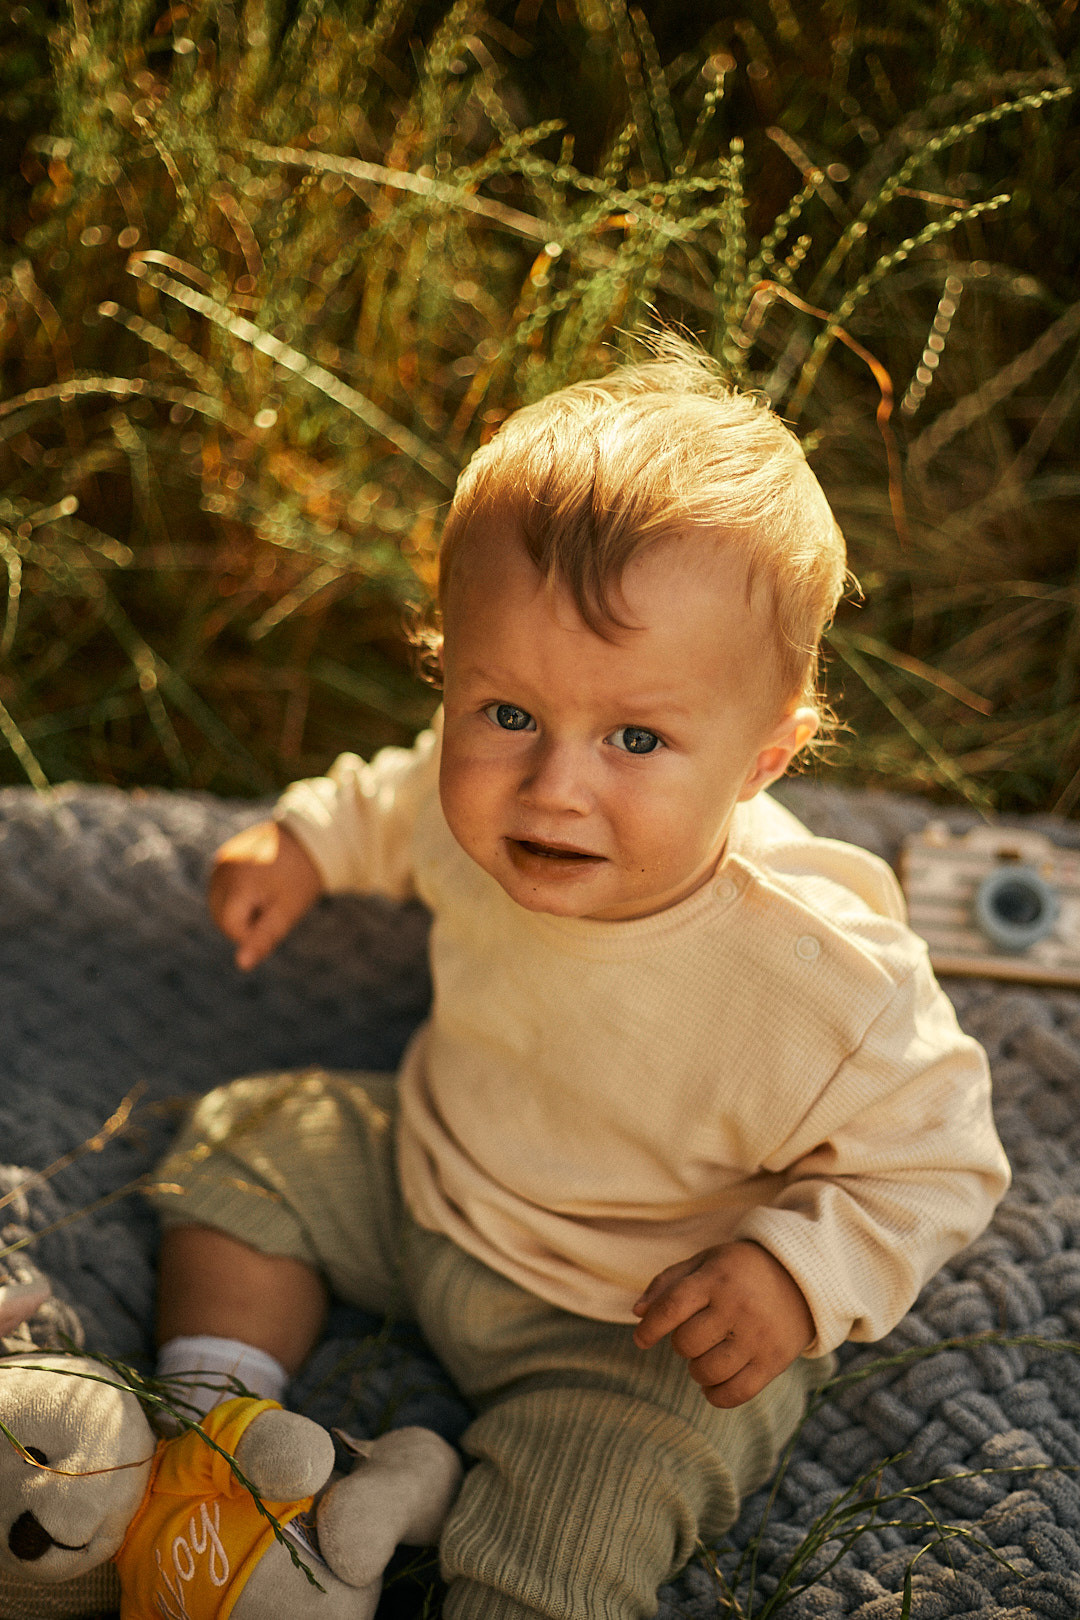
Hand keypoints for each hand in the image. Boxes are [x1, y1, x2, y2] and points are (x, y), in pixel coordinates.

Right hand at [208, 820, 322, 969]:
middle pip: (221, 917)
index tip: (276, 916)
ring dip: (241, 909)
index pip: (232, 928)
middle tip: (273, 904)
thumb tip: (241, 965)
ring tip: (267, 892)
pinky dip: (238, 895)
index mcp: (236, 885)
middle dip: (246, 921)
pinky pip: (223, 889)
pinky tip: (260, 884)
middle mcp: (221, 872)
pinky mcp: (222, 858)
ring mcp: (220, 863)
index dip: (254, 931)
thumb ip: (262, 938)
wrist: (308, 838)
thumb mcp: (286, 911)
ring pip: (220, 905)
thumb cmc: (300, 878)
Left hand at [632, 1240, 813, 1407]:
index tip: (641, 1339)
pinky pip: (736, 1393)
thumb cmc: (741, 1271)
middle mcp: (738, 1306)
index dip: (649, 1328)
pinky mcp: (774, 1361)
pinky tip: (714, 1383)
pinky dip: (716, 1395)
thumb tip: (637, 1312)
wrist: (802, 1279)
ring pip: (707, 1371)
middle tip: (693, 1335)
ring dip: (697, 1370)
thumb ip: (668, 1282)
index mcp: (717, 1278)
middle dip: (681, 1344)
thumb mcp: (706, 1262)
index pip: (671, 1308)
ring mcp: (758, 1336)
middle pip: (687, 1343)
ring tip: (705, 1356)